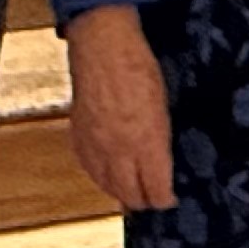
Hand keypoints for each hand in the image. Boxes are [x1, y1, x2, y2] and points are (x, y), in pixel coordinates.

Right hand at [62, 5, 178, 210]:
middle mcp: (119, 150)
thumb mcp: (163, 105)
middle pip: (130, 195)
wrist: (102, 45)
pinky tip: (108, 175)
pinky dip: (100, 176)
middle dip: (144, 201)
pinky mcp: (79, 136)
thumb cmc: (139, 67)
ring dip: (121, 193)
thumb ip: (161, 139)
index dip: (164, 199)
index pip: (156, 190)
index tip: (170, 199)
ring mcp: (96, 145)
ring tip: (132, 193)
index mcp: (146, 141)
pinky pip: (89, 168)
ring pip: (107, 186)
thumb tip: (163, 163)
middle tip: (153, 199)